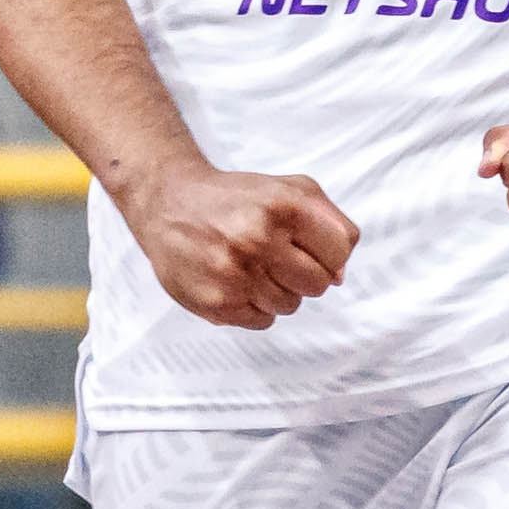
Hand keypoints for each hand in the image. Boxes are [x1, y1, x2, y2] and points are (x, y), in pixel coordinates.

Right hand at [122, 161, 356, 328]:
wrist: (168, 203)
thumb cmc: (236, 197)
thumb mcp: (288, 188)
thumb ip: (329, 221)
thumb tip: (339, 276)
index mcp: (283, 206)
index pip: (340, 251)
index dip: (329, 252)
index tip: (308, 246)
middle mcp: (259, 239)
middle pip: (319, 284)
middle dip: (304, 274)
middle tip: (278, 257)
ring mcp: (236, 274)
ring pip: (290, 306)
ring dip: (278, 290)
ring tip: (251, 266)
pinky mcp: (218, 303)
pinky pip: (263, 321)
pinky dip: (254, 306)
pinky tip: (235, 281)